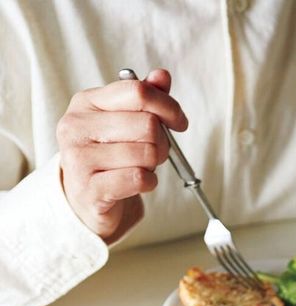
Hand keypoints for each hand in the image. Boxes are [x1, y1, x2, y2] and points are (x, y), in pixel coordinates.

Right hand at [56, 69, 187, 241]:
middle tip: (157, 152)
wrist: (85, 199)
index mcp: (86, 102)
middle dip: (162, 142)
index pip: (138, 92)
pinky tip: (140, 183)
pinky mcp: (91, 189)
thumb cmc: (108, 157)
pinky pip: (138, 179)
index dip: (168, 106)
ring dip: (154, 165)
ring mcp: (79, 158)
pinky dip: (149, 183)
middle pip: (147, 125)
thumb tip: (162, 76)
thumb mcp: (123, 121)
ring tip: (143, 167)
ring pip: (145, 154)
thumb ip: (143, 98)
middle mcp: (77, 126)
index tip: (179, 122)